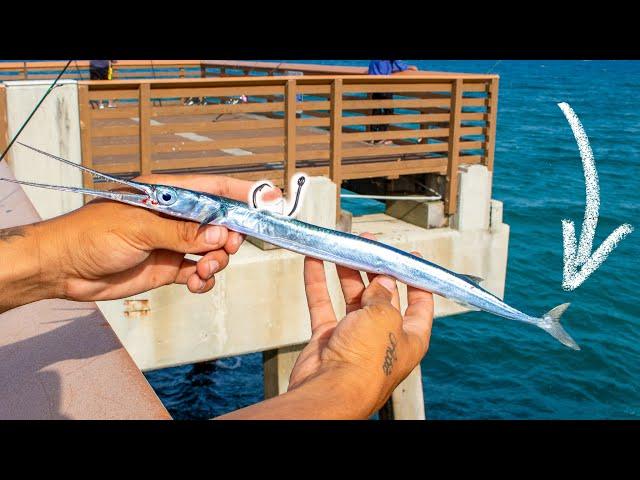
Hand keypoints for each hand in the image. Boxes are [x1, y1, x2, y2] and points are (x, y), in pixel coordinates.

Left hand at [26, 174, 270, 302]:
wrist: (63, 269)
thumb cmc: (90, 235)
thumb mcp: (138, 228)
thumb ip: (181, 232)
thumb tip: (220, 234)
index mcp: (167, 195)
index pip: (212, 188)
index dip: (242, 192)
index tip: (268, 200)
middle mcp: (175, 217)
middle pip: (220, 221)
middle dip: (230, 235)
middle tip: (227, 248)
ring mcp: (173, 243)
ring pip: (213, 249)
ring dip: (217, 261)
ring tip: (204, 271)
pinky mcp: (168, 267)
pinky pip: (199, 272)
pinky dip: (205, 279)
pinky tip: (197, 283)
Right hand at [288, 234, 433, 416]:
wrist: (329, 391)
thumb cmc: (365, 362)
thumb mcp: (384, 318)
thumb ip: (383, 295)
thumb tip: (382, 281)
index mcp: (410, 337)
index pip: (420, 304)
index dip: (417, 280)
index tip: (411, 258)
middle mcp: (384, 337)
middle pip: (382, 295)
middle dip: (375, 269)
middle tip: (368, 245)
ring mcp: (355, 337)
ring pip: (352, 296)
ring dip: (347, 271)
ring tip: (344, 247)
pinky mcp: (329, 338)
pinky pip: (323, 304)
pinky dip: (318, 282)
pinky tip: (314, 261)